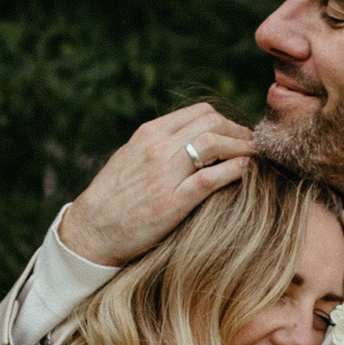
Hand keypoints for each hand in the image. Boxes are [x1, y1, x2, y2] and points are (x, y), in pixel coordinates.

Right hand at [57, 103, 255, 267]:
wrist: (91, 231)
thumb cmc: (113, 198)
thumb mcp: (131, 158)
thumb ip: (159, 145)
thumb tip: (191, 139)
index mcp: (149, 134)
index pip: (199, 113)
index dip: (226, 122)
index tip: (237, 136)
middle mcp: (157, 148)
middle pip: (212, 123)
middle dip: (238, 133)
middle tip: (252, 147)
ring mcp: (164, 174)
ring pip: (214, 144)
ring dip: (241, 148)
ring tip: (252, 158)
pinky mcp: (171, 203)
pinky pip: (210, 178)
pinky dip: (233, 171)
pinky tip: (243, 172)